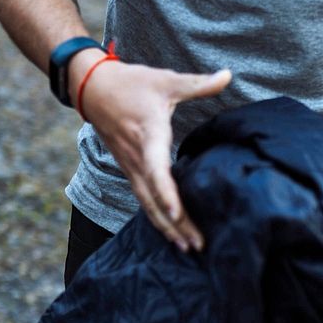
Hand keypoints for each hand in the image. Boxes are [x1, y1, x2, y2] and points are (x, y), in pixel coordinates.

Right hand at [71, 54, 231, 251]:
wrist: (93, 88)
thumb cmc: (132, 84)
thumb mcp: (166, 80)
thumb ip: (198, 83)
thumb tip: (228, 75)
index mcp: (147, 137)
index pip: (156, 171)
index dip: (167, 193)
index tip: (178, 213)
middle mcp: (137, 159)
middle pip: (155, 199)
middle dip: (175, 224)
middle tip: (198, 245)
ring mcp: (131, 167)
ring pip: (148, 204)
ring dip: (167, 227)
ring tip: (188, 247)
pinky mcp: (131, 171)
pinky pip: (144, 200)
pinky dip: (157, 218)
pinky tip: (172, 233)